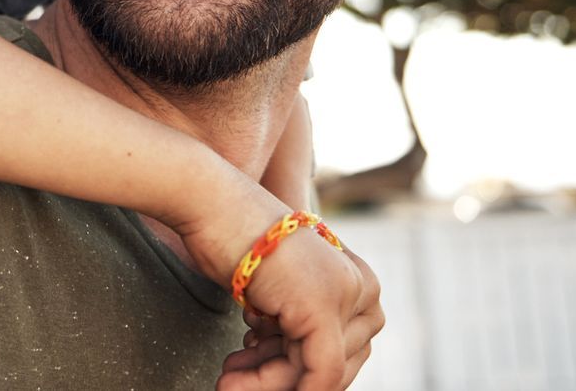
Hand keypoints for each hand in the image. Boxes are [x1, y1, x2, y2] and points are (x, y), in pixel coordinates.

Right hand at [214, 242, 382, 390]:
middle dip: (286, 378)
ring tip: (226, 383)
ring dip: (268, 385)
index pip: (344, 347)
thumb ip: (292, 319)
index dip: (302, 368)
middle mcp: (362, 287)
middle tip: (235, 379)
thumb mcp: (277, 287)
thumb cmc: (232, 237)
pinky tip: (234, 384)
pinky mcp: (322, 309)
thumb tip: (281, 362)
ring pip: (322, 372)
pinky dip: (283, 387)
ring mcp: (346, 297)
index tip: (255, 367)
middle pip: (338, 362)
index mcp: (357, 278)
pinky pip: (318, 373)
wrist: (213, 203)